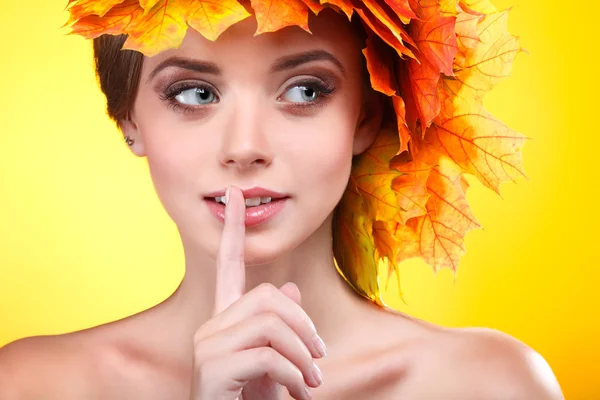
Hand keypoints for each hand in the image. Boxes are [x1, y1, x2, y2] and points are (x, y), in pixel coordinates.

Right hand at [189, 186, 325, 399]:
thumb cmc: (251, 399)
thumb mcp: (275, 361)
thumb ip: (282, 326)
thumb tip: (293, 289)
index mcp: (225, 319)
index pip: (228, 264)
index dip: (233, 230)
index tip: (236, 196)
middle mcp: (211, 325)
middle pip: (269, 297)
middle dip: (304, 325)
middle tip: (319, 357)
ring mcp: (208, 345)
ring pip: (272, 323)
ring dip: (303, 355)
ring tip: (312, 381)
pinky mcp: (213, 367)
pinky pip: (268, 355)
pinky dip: (294, 375)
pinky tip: (299, 395)